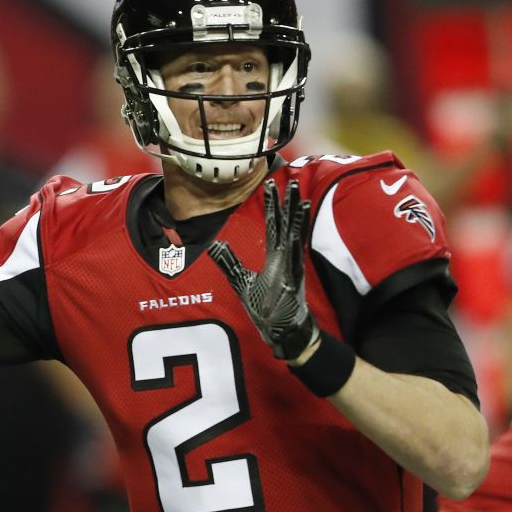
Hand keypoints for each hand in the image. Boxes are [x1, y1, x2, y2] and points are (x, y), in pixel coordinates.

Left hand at [208, 179, 317, 360]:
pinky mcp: (293, 280)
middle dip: (286, 203)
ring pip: (294, 236)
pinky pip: (294, 258)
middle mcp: (284, 257)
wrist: (281, 331)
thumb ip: (228, 262)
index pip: (272, 224)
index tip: (269, 184)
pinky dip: (295, 244)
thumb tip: (213, 244)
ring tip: (298, 198)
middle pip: (285, 224)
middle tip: (287, 180)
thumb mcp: (241, 281)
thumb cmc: (266, 308)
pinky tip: (296, 231)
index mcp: (274, 256)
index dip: (271, 205)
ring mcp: (291, 267)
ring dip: (296, 217)